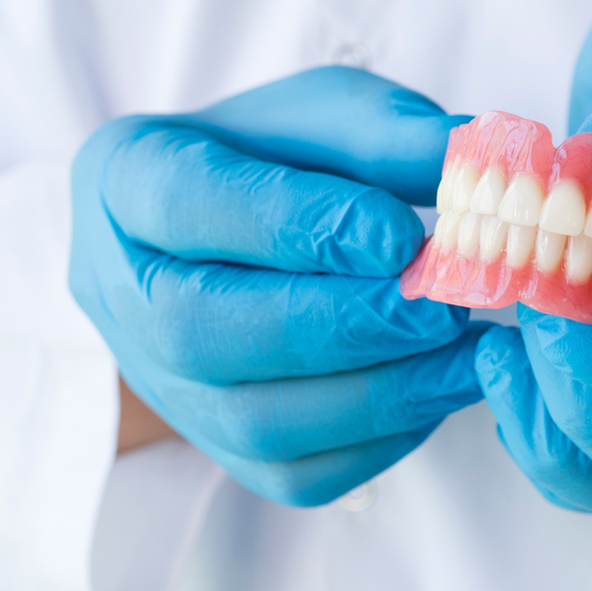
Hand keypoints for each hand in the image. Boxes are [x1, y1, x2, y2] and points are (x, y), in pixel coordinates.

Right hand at [71, 67, 484, 505]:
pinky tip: (438, 390)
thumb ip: (386, 132)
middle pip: (203, 331)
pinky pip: (294, 474)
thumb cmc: (274, 158)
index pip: (189, 204)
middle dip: (340, 325)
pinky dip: (380, 440)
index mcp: (124, 178)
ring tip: (467, 355)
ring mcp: (160, 384)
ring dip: (378, 393)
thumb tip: (471, 157)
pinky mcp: (216, 447)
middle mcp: (119, 293)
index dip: (295, 224)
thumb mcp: (324, 116)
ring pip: (252, 421)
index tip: (401, 235)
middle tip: (443, 308)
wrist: (237, 233)